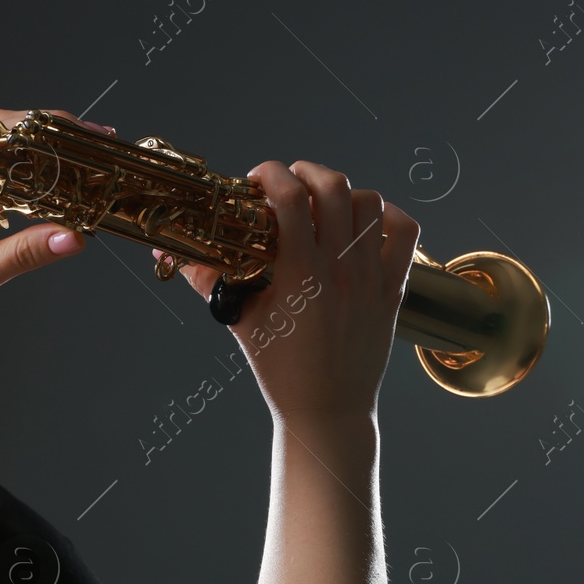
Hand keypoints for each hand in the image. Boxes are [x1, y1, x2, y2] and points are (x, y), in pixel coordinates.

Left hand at [0, 108, 114, 362]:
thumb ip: (25, 254)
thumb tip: (73, 236)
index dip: (37, 131)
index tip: (76, 139)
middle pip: (0, 141)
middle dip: (47, 141)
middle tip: (90, 149)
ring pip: (1, 163)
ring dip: (40, 164)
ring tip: (81, 170)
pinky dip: (28, 189)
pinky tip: (53, 198)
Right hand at [161, 160, 419, 425]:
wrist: (328, 411)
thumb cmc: (282, 372)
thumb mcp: (242, 323)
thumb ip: (211, 282)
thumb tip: (177, 255)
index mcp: (300, 275)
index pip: (289, 197)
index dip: (270, 174)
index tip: (257, 180)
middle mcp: (341, 270)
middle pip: (333, 187)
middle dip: (306, 172)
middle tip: (289, 183)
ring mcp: (372, 278)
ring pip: (370, 203)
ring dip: (345, 193)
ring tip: (325, 203)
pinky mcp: (393, 290)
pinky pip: (405, 232)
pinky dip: (388, 216)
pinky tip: (366, 222)